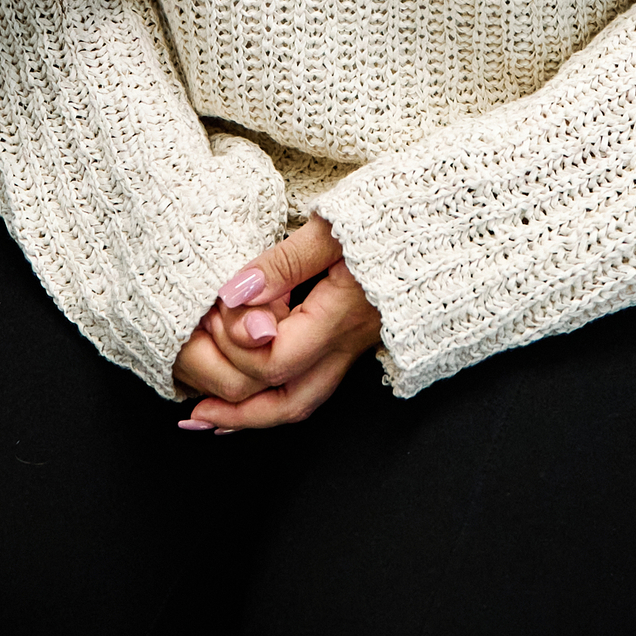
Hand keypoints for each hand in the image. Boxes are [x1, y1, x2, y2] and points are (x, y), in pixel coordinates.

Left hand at [174, 216, 380, 432]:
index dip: (237, 343)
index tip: (220, 305)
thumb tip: (234, 295)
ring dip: (252, 414)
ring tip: (210, 415)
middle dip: (238, 412)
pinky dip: (274, 397)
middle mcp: (347, 345)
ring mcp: (353, 349)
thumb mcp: (330, 228)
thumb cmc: (389, 221)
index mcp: (341, 318)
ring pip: (301, 403)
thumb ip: (280, 263)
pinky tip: (250, 397)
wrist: (440, 229)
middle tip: (194, 410)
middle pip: (288, 404)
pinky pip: (310, 386)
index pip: (275, 360)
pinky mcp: (352, 343)